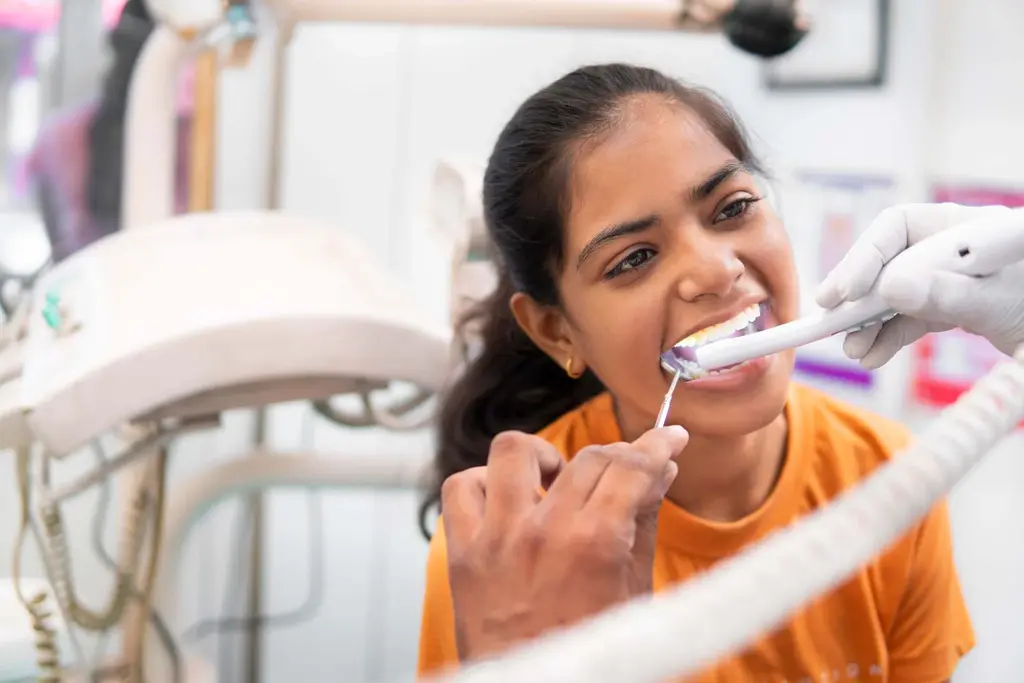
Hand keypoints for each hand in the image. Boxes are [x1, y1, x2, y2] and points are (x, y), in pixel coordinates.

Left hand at [441, 427, 686, 661]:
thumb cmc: (593, 651)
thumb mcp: (634, 593)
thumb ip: (645, 525)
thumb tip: (661, 473)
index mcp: (595, 544)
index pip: (631, 467)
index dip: (657, 446)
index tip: (668, 438)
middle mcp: (544, 532)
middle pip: (588, 458)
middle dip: (617, 456)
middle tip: (625, 471)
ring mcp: (498, 539)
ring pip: (514, 451)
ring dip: (543, 456)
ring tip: (556, 478)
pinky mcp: (463, 552)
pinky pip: (461, 487)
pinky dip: (483, 484)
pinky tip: (505, 500)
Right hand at [816, 202, 1023, 367]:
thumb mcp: (1001, 304)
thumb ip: (952, 293)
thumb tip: (892, 287)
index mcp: (969, 227)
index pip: (899, 227)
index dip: (864, 257)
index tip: (844, 293)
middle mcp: (952, 248)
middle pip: (887, 260)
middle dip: (858, 294)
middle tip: (829, 319)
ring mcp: (949, 278)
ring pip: (892, 293)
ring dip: (868, 323)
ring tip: (854, 351)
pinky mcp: (950, 306)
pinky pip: (907, 318)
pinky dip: (887, 337)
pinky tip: (872, 356)